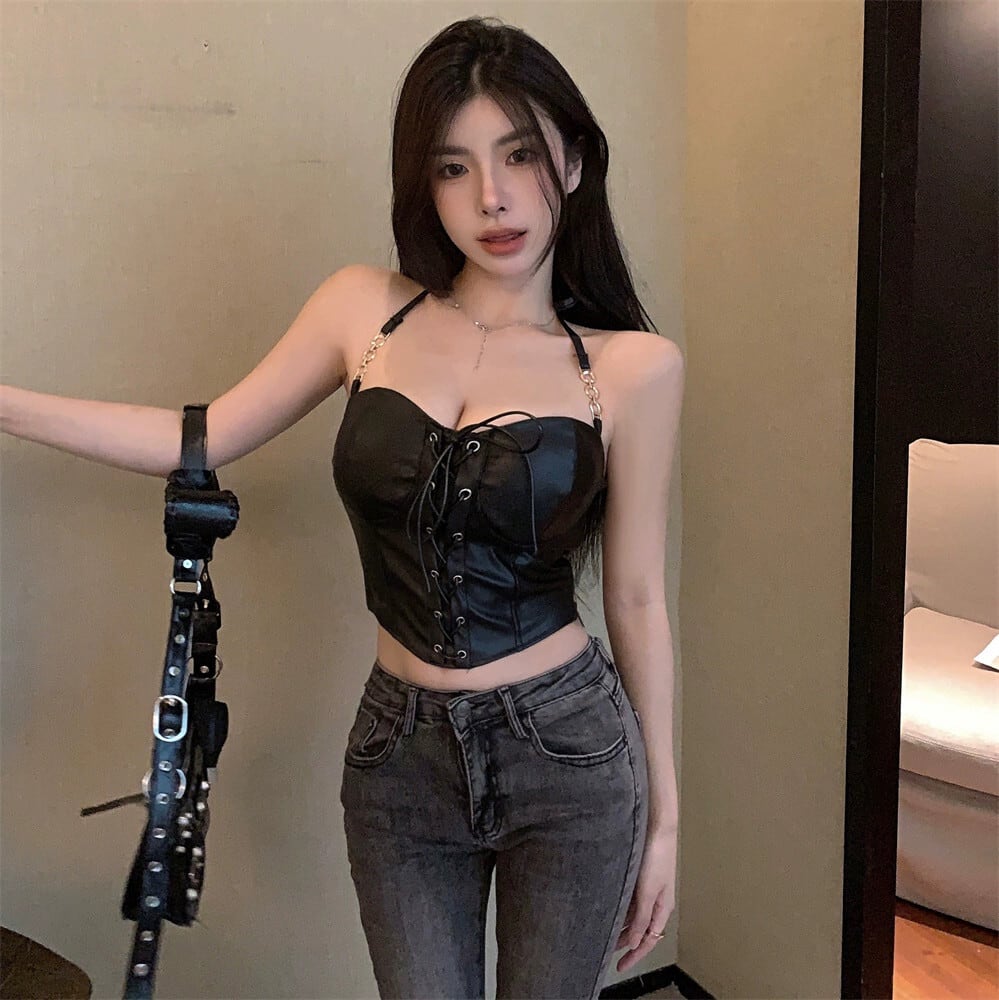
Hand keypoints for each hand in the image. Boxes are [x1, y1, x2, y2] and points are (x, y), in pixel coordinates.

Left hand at [614, 828, 675, 972]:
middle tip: (607, 952)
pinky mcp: (640, 876)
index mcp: (662, 907)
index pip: (648, 940)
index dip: (635, 955)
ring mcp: (647, 888)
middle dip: (625, 942)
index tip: (620, 966)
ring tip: (603, 933)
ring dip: (621, 926)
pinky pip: (630, 900)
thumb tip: (634, 942)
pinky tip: (608, 909)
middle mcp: (655, 900)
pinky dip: (620, 909)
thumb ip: (642, 917)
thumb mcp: (648, 891)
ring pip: (634, 915)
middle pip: (640, 929)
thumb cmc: (657, 856)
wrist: (657, 826)